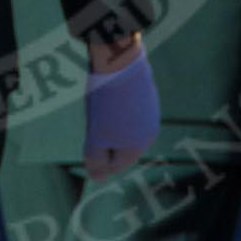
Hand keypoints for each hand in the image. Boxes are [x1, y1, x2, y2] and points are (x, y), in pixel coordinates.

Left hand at [82, 45, 160, 181]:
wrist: (120, 60)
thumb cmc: (106, 102)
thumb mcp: (96, 136)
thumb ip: (96, 160)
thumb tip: (97, 180)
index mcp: (138, 146)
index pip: (116, 165)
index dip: (98, 158)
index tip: (90, 140)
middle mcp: (150, 131)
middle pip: (122, 147)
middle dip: (106, 141)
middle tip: (94, 123)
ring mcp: (151, 111)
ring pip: (126, 128)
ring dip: (111, 124)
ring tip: (101, 107)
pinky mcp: (147, 93)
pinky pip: (129, 110)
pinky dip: (117, 108)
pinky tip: (109, 95)